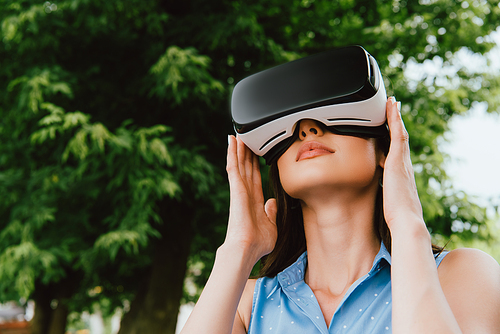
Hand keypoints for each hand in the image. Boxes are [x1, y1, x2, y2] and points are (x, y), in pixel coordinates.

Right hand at [224, 135, 277, 261]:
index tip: (256, 153)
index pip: (255, 176)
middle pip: (246, 166)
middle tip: (246, 137)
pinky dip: (232, 154)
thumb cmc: (258, 243)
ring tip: (237, 134)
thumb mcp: (271, 226)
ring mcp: (239, 190)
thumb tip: (271, 202)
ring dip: (238, 148)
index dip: (255, 163)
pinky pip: (233, 167)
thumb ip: (271, 212)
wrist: (248, 248)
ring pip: (239, 163)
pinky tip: (231, 142)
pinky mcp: (236, 188)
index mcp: (254, 200)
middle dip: (246, 152)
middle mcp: (246, 193)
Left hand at [382, 97, 425, 233]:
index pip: (397, 151)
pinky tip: (392, 107)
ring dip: (396, 117)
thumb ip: (382, 193)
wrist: (406, 221)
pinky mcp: (398, 161)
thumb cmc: (396, 216)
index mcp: (401, 175)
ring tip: (392, 102)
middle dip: (396, 123)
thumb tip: (375, 193)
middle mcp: (404, 166)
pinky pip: (398, 135)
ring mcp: (403, 162)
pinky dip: (395, 120)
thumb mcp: (387, 201)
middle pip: (400, 138)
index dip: (394, 138)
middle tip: (393, 107)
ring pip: (400, 133)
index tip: (390, 127)